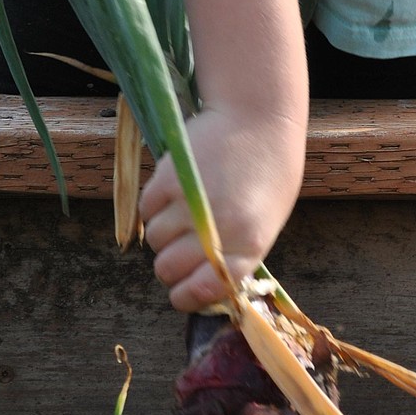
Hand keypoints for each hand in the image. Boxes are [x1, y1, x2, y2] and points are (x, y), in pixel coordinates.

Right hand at [138, 102, 306, 311]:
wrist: (260, 117)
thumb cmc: (269, 172)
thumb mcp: (265, 221)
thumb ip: (235, 252)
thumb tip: (199, 282)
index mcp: (249, 244)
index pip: (206, 289)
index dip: (187, 297)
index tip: (179, 295)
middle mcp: (218, 228)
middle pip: (169, 268)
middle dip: (168, 267)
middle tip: (176, 252)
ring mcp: (191, 202)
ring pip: (155, 239)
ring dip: (162, 232)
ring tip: (183, 211)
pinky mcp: (169, 178)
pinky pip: (146, 209)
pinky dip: (154, 206)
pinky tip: (175, 191)